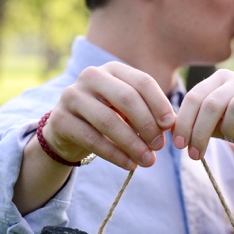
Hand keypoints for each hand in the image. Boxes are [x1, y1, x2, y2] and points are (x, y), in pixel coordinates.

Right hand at [44, 62, 174, 170]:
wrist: (68, 131)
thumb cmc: (108, 117)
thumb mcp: (128, 111)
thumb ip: (149, 113)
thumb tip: (172, 126)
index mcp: (113, 69)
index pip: (142, 81)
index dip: (159, 103)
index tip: (170, 126)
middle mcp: (91, 76)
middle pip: (126, 98)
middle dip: (147, 124)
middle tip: (159, 146)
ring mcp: (72, 96)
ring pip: (108, 121)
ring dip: (133, 144)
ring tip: (148, 160)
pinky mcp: (60, 119)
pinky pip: (92, 139)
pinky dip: (115, 154)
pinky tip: (129, 164)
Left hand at [171, 70, 233, 159]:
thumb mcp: (218, 125)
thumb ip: (198, 124)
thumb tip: (172, 130)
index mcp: (219, 79)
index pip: (194, 97)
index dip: (184, 122)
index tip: (179, 145)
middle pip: (211, 104)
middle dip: (199, 132)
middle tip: (195, 155)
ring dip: (230, 131)